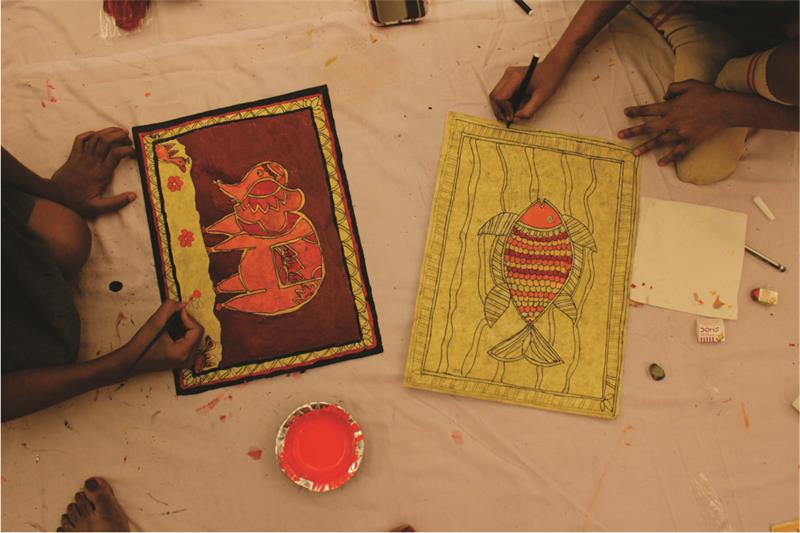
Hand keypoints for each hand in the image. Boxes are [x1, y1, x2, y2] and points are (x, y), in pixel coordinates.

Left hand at [52, 127, 136, 217]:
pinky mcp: (73, 156)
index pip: (116, 154)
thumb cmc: (77, 203)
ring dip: (108, 131)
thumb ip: (117, 202)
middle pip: (106, 140)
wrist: (56, 197)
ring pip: (95, 137)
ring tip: (118, 132)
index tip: (134, 153)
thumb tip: (133, 196)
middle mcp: (92, 162)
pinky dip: (89, 133)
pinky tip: (97, 135)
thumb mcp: (98, 207)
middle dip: (120, 135)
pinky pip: (80, 139)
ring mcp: (82, 157)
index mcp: (101, 173)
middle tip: (128, 139)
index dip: (128, 150)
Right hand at [122, 300, 204, 374]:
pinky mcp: (181, 357)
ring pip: (192, 335)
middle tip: (172, 315)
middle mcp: (188, 358)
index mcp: (183, 353)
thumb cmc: (141, 347)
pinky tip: (168, 331)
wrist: (130, 362)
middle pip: (196, 332)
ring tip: (168, 324)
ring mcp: (185, 359)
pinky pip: (187, 340)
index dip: (188, 317)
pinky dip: (180, 331)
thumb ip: (168, 309)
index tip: (178, 310)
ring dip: (182, 325)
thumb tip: (181, 303)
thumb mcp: (154, 324)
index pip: (197, 330)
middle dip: (185, 321)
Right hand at [489, 54, 569, 122]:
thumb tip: (516, 119)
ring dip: (500, 107)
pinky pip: (501, 93)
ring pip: (496, 95)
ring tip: (509, 116)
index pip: (500, 97)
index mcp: (515, 77)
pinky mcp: (508, 78)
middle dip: (499, 110)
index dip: (504, 110)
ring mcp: (507, 75)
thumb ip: (528, 111)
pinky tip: (511, 109)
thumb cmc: (549, 79)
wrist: (553, 67)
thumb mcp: (541, 98)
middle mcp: (508, 74)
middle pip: (494, 96)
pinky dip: (504, 103)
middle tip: (507, 120)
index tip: (512, 117)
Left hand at [618, 80, 733, 165]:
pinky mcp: (690, 141)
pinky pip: (677, 152)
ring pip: (659, 142)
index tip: (625, 113)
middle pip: (648, 128)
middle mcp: (672, 121)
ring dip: (645, 148)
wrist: (726, 108)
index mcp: (671, 107)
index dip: (636, 111)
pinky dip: (669, 158)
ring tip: (634, 153)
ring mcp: (680, 133)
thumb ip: (674, 88)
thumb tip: (664, 96)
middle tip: (620, 136)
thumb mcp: (690, 84)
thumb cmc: (708, 94)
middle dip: (633, 132)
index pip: (648, 109)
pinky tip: (661, 163)